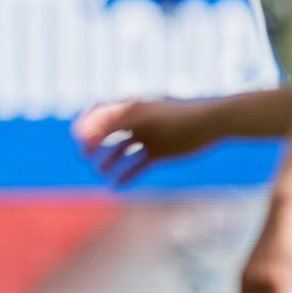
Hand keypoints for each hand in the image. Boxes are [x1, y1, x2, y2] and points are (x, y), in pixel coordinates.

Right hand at [71, 99, 214, 184]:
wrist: (213, 123)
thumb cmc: (179, 117)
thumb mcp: (145, 118)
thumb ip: (115, 122)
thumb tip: (89, 129)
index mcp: (133, 107)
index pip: (102, 112)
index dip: (88, 123)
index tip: (78, 138)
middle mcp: (138, 122)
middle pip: (108, 133)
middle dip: (94, 144)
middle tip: (84, 156)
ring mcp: (148, 137)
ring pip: (122, 150)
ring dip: (109, 160)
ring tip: (100, 172)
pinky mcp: (159, 152)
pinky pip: (137, 164)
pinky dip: (127, 174)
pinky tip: (117, 185)